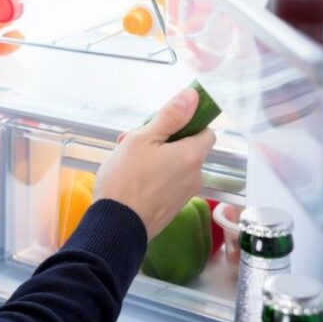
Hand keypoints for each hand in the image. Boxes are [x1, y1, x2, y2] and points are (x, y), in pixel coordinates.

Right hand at [93, 88, 215, 239]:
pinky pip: (169, 183)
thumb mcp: (143, 138)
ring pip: (176, 166)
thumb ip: (170, 116)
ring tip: (127, 160)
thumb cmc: (126, 179)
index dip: (187, 124)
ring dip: (156, 158)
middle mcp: (195, 176)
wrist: (116, 225)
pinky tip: (131, 178)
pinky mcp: (173, 208)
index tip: (164, 124)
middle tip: (134, 141)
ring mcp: (185, 194)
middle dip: (164, 141)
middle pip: (188, 148)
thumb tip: (192, 96)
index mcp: (192, 156)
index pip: (206, 131)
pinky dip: (155, 176)